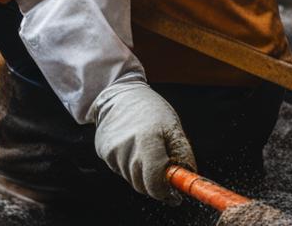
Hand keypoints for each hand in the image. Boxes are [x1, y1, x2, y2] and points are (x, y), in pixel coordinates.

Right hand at [92, 81, 195, 202]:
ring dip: (143, 174)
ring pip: (131, 178)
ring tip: (149, 151)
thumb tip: (187, 176)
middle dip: (156, 185)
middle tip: (167, 177)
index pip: (154, 180)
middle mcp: (127, 148)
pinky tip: (134, 148)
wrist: (119, 96)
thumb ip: (181, 153)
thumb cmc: (151, 110)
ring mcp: (112, 152)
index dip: (165, 192)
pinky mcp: (103, 152)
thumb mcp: (173, 127)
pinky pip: (120, 170)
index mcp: (148, 140)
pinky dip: (130, 166)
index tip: (175, 195)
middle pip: (142, 184)